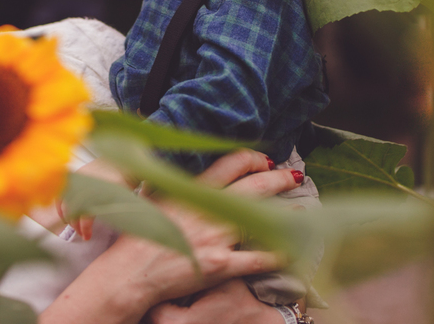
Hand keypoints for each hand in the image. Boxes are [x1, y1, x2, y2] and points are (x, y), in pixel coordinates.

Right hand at [41, 150, 302, 323]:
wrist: (127, 274)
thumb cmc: (134, 239)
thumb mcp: (150, 199)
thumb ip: (170, 182)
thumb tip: (172, 161)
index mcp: (190, 191)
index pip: (229, 165)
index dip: (252, 159)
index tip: (265, 159)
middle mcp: (206, 210)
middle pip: (252, 187)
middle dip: (278, 178)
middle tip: (294, 175)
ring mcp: (215, 237)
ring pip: (261, 219)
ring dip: (287, 213)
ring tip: (305, 210)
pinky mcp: (220, 265)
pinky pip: (256, 259)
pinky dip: (277, 256)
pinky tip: (292, 253)